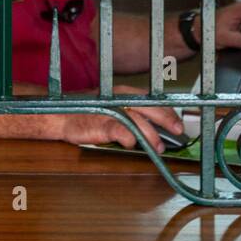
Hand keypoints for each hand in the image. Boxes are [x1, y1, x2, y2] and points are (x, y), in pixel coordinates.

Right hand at [55, 84, 183, 151]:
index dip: (167, 111)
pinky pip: (120, 131)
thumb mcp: (113, 107)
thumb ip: (131, 112)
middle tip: (177, 131)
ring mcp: (110, 112)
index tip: (178, 122)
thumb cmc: (89, 113)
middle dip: (166, 119)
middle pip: (148, 108)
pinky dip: (129, 138)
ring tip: (158, 147)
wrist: (63, 115)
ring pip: (137, 121)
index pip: (151, 100)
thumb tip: (154, 125)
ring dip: (150, 135)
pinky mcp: (101, 125)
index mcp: (124, 93)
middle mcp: (119, 99)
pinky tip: (132, 144)